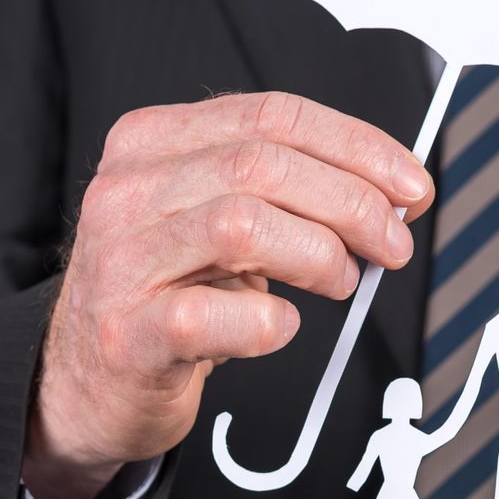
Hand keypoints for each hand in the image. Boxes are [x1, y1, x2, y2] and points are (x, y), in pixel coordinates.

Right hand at [23, 92, 433, 498]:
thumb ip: (287, 193)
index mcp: (153, 142)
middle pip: (262, 164)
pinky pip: (211, 314)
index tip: (410, 185)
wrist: (88, 383)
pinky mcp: (125, 334)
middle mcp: (126, 190)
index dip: (357, 146)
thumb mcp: (217, 222)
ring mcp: (120, 261)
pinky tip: (282, 327)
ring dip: (318, 253)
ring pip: (240, 223)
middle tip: (392, 244)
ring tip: (342, 281)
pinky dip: (269, 322)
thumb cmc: (168, 297)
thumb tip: (391, 195)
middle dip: (352, 202)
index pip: (271, 114)